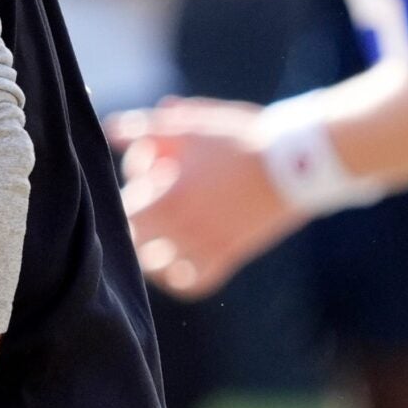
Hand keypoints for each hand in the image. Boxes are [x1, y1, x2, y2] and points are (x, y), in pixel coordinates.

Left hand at [107, 97, 301, 298]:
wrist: (296, 162)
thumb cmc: (239, 138)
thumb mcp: (189, 124)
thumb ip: (144, 128)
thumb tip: (111, 129)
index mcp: (169, 200)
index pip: (127, 215)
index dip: (131, 197)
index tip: (148, 182)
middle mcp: (184, 231)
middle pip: (138, 243)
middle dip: (140, 224)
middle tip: (154, 205)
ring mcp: (207, 248)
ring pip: (159, 269)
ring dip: (152, 254)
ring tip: (159, 236)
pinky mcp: (229, 257)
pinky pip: (193, 283)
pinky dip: (180, 277)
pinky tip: (179, 260)